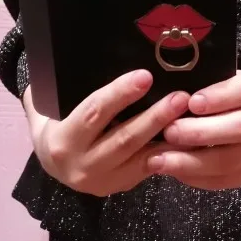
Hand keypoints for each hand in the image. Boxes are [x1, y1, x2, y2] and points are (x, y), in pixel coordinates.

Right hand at [23, 71, 188, 195]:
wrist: (51, 163)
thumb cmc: (54, 122)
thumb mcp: (50, 104)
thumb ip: (67, 86)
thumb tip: (96, 52)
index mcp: (63, 141)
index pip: (94, 113)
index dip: (121, 94)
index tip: (146, 76)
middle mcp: (82, 166)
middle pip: (124, 139)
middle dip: (155, 117)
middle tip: (180, 97)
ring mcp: (103, 182)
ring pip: (141, 158)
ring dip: (169, 137)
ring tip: (191, 116)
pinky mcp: (120, 187)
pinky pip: (149, 169)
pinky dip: (171, 153)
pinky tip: (188, 138)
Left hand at [146, 71, 240, 189]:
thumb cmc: (231, 103)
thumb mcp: (223, 82)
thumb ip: (202, 83)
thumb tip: (167, 92)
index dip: (221, 96)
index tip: (193, 101)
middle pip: (240, 127)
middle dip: (200, 132)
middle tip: (169, 131)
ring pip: (229, 160)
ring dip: (190, 162)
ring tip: (160, 160)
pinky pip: (222, 180)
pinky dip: (194, 176)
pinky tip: (172, 171)